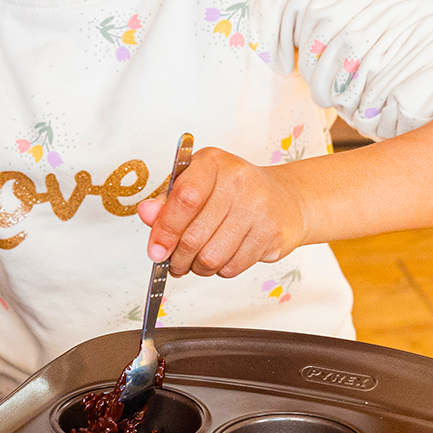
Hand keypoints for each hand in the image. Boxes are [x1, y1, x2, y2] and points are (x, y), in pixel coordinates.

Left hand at [136, 147, 306, 277]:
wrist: (286, 198)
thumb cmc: (233, 192)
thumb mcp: (196, 184)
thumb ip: (167, 200)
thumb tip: (146, 213)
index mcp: (211, 163)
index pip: (184, 198)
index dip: (165, 229)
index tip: (156, 250)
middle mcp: (237, 180)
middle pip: (195, 235)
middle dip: (177, 257)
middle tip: (173, 262)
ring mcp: (258, 207)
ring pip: (212, 257)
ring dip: (197, 267)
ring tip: (196, 261)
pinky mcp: (272, 233)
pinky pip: (232, 267)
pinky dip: (220, 270)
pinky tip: (222, 256)